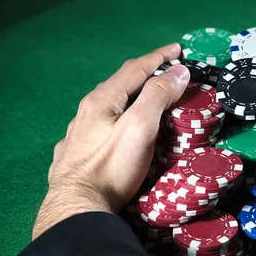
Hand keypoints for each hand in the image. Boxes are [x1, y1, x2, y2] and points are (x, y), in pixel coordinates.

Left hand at [33, 43, 189, 239]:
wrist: (78, 206)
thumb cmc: (112, 167)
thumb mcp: (140, 127)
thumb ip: (157, 96)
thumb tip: (178, 72)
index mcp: (103, 100)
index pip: (135, 68)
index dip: (159, 57)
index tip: (178, 49)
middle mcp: (87, 112)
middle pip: (120, 84)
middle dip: (145, 75)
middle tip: (166, 72)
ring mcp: (79, 133)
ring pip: (108, 106)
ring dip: (129, 97)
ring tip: (145, 99)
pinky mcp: (77, 153)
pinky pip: (100, 126)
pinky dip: (117, 118)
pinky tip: (117, 128)